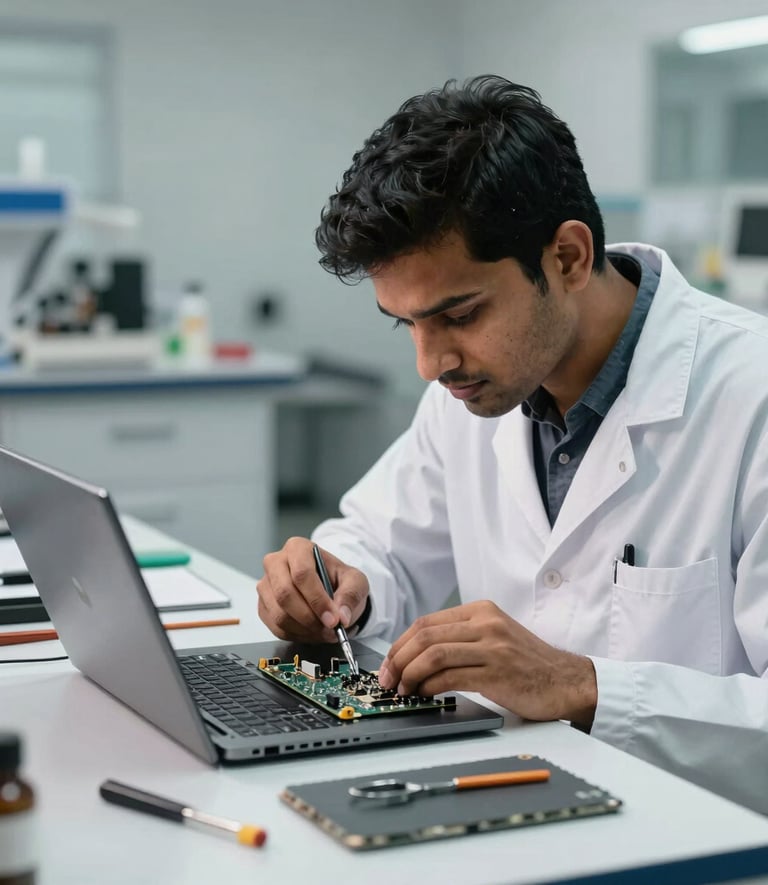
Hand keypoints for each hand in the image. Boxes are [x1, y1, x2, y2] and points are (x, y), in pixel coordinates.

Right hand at [257, 537, 369, 642]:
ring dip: (305, 629)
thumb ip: (351, 595)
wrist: (330, 590)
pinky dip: (297, 635)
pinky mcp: (263, 606)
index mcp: (298, 548)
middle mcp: (276, 563)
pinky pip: (275, 627)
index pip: (301, 574)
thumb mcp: (355, 581)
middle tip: (329, 629)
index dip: (317, 599)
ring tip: (324, 631)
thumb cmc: (339, 580)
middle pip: (285, 594)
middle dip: (309, 617)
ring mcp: (266, 585)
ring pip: (279, 614)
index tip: (333, 619)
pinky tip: (312, 631)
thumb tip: (341, 617)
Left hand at [377, 600, 596, 727]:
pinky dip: (430, 687)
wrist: (567, 681)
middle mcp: (486, 623)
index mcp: (481, 610)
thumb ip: (461, 638)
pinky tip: (425, 695)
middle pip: (425, 635)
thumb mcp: (495, 637)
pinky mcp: (498, 672)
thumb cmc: (528, 664)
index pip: (426, 622)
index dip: (400, 644)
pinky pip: (451, 677)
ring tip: (403, 690)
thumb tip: (415, 655)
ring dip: (410, 674)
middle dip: (398, 659)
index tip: (389, 663)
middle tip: (388, 679)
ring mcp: (493, 646)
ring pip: (434, 654)